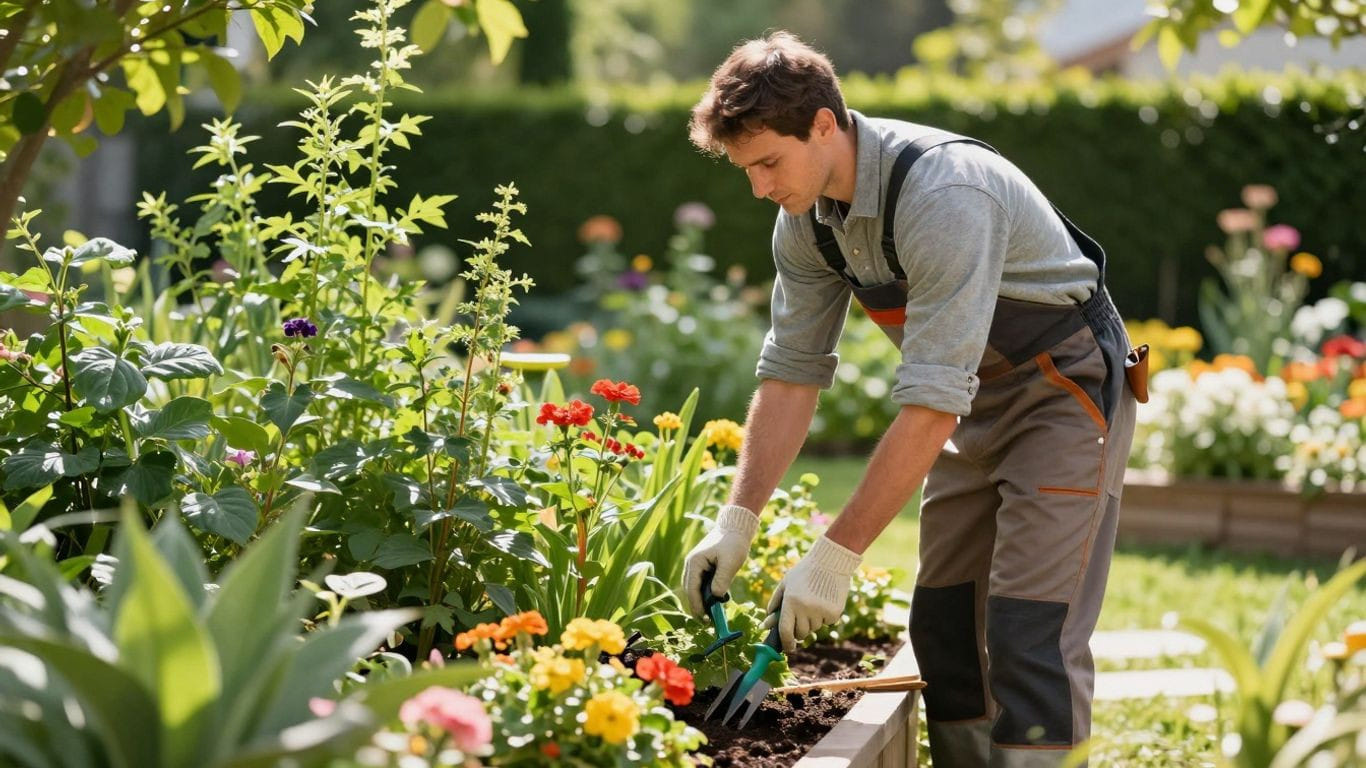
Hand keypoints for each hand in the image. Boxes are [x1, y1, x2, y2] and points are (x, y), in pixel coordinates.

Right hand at [681, 505, 759, 617]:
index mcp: (694, 562)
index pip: (691, 589)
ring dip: (701, 601)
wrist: (736, 527)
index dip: (697, 606)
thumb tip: (716, 597)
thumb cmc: (733, 543)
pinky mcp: (702, 566)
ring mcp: (695, 565)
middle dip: (697, 606)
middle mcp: (691, 564)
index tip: (705, 619)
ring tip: (711, 614)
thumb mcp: (730, 562)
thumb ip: (722, 580)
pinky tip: (715, 601)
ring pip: (694, 588)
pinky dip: (705, 593)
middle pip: (690, 590)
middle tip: (708, 621)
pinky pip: (700, 583)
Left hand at [762, 535, 861, 651]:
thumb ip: (775, 603)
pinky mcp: (834, 612)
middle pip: (801, 634)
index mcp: (791, 602)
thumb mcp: (785, 584)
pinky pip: (827, 622)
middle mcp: (806, 609)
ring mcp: (821, 612)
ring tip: (813, 601)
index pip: (786, 631)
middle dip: (799, 630)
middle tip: (801, 617)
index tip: (788, 648)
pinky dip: (824, 616)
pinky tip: (824, 600)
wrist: (829, 562)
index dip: (785, 643)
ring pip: (814, 628)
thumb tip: (767, 624)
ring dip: (812, 621)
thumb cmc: (804, 572)